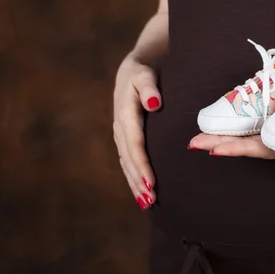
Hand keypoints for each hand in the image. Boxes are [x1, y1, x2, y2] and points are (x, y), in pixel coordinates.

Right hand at [113, 55, 159, 209]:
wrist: (132, 71)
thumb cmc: (144, 73)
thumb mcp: (146, 74)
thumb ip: (149, 88)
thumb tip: (154, 103)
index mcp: (125, 114)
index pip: (135, 144)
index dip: (142, 164)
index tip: (151, 183)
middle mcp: (120, 127)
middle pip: (129, 159)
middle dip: (138, 181)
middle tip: (150, 200)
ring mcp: (120, 134)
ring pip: (126, 163)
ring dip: (135, 184)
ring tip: (147, 203)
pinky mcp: (123, 139)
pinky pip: (127, 161)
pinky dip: (133, 177)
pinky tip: (140, 192)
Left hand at [188, 122, 274, 170]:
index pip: (265, 151)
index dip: (240, 148)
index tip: (213, 149)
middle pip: (252, 146)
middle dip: (223, 143)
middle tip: (193, 141)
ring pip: (256, 137)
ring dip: (231, 134)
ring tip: (204, 132)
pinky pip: (268, 128)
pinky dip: (248, 125)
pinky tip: (235, 119)